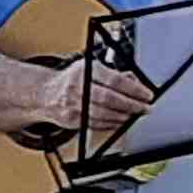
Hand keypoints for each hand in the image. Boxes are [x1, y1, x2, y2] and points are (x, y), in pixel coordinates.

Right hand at [41, 59, 158, 154]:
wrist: (46, 93)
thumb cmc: (73, 79)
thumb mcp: (92, 67)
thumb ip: (114, 73)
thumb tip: (136, 81)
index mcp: (85, 71)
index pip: (114, 80)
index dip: (134, 89)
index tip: (147, 94)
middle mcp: (78, 88)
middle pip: (110, 99)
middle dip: (132, 105)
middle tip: (145, 107)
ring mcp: (74, 105)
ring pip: (104, 114)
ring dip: (125, 116)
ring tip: (136, 114)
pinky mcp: (73, 120)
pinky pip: (98, 124)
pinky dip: (113, 123)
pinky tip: (122, 120)